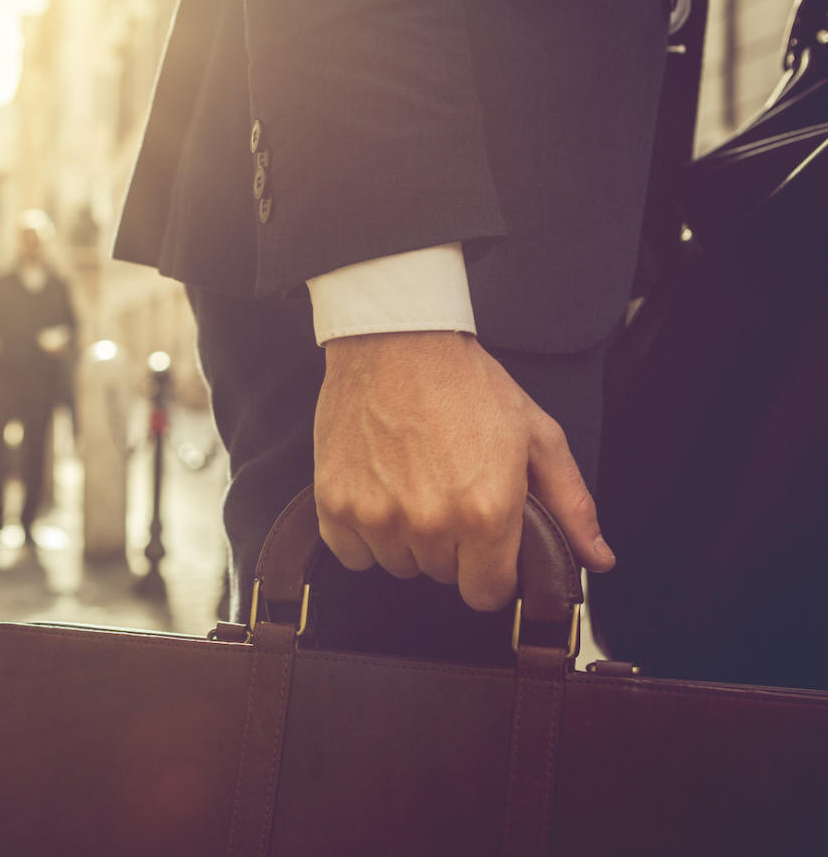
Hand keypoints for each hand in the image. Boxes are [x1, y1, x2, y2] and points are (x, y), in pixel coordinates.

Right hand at [313, 331, 614, 611]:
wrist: (396, 341)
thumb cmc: (467, 384)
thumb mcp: (537, 436)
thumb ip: (571, 505)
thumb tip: (599, 559)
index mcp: (486, 512)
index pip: (486, 593)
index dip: (491, 572)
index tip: (485, 546)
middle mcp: (430, 522)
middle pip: (442, 576)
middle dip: (451, 546)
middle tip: (449, 491)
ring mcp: (377, 515)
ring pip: (397, 565)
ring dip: (406, 539)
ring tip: (412, 484)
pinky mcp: (335, 503)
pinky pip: (352, 554)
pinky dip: (362, 534)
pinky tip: (378, 492)